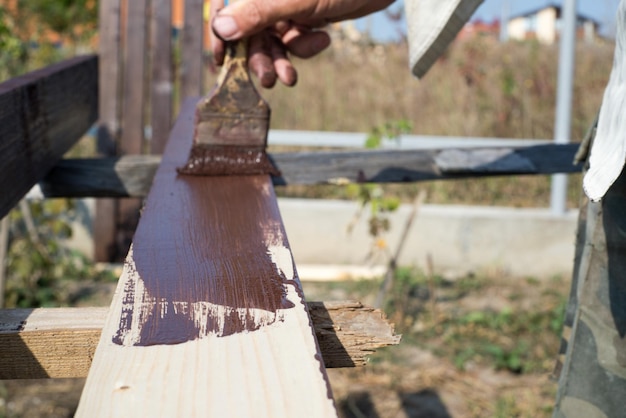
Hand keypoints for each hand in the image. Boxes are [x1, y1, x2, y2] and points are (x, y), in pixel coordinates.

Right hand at [210, 0, 394, 87]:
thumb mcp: (296, 1)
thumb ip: (257, 14)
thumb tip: (221, 29)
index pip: (225, 8)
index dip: (221, 35)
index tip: (222, 62)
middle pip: (250, 30)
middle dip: (260, 57)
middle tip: (269, 81)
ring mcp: (286, 5)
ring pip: (273, 39)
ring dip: (282, 59)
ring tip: (291, 78)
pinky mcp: (304, 15)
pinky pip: (295, 38)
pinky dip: (306, 45)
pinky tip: (323, 38)